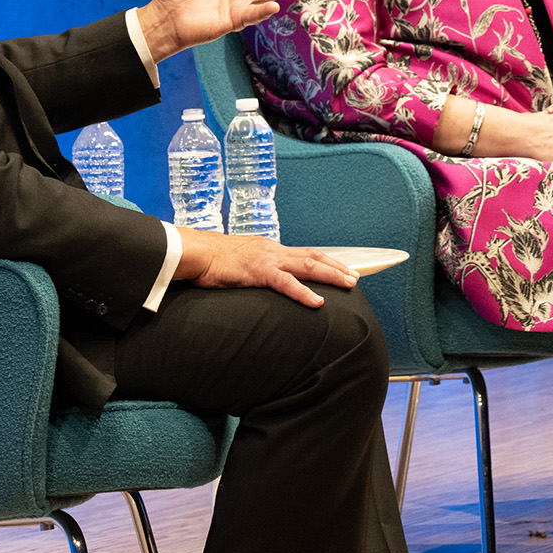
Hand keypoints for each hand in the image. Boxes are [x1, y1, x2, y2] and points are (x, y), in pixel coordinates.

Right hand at [174, 229, 357, 307]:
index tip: (343, 268)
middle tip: (356, 277)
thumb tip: (265, 279)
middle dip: (337, 267)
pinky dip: (304, 292)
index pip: (305, 253)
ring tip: (349, 284)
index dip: (326, 261)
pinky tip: (318, 302)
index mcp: (271, 250)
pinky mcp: (258, 271)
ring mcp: (268, 260)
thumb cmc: (213, 260)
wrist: (195, 252)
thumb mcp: (241, 262)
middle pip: (314, 257)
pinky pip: (286, 283)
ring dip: (331, 275)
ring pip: (308, 266)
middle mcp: (274, 251)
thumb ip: (256, 269)